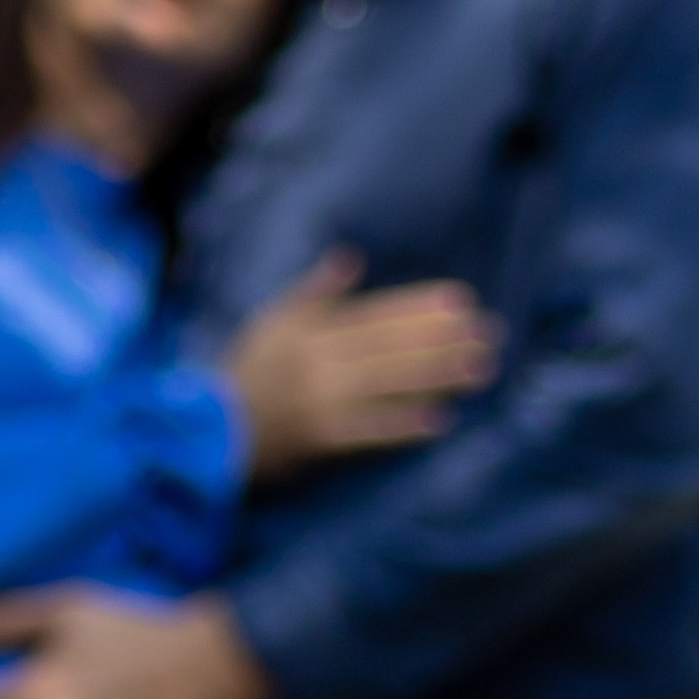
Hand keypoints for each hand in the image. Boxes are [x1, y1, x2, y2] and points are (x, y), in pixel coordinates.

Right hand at [227, 248, 496, 482]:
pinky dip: (404, 426)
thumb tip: (351, 257)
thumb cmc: (244, 373)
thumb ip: (315, 292)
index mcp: (312, 330)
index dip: (421, 308)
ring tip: (481, 371)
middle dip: (445, 341)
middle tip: (490, 335)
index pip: (377, 315)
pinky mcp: (320, 441)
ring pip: (390, 385)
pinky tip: (440, 420)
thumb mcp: (273, 321)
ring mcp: (322, 402)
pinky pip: (369, 432)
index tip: (462, 302)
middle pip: (393, 348)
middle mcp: (321, 362)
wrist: (207, 430)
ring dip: (439, 377)